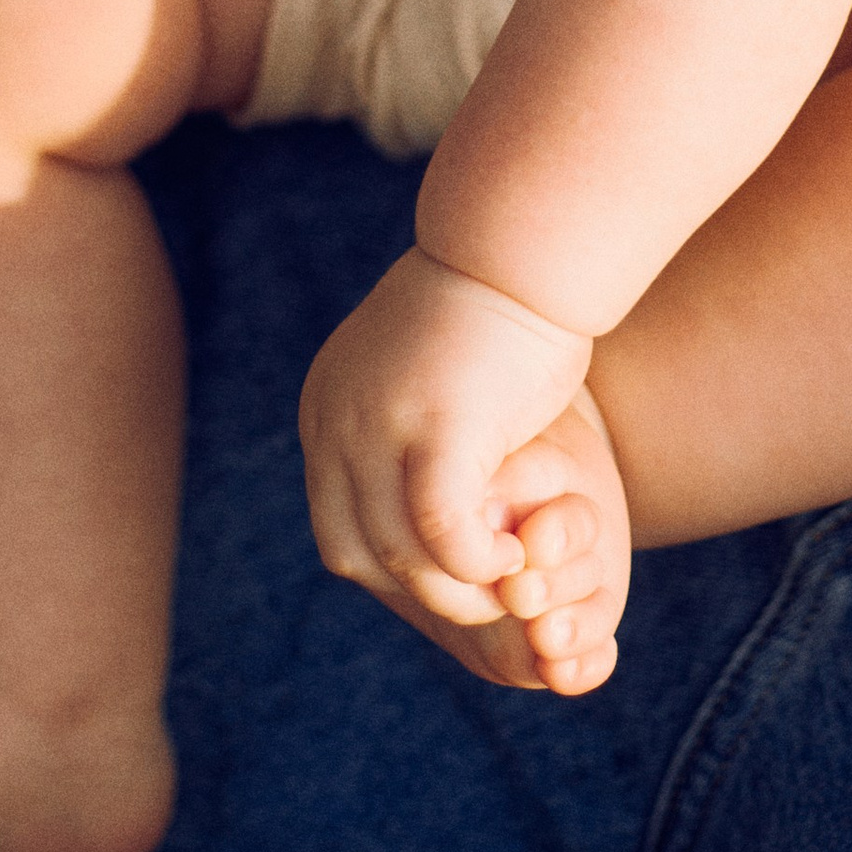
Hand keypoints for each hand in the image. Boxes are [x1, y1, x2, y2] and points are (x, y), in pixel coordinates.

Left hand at [300, 250, 621, 686]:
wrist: (525, 246)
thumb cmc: (497, 307)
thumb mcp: (423, 374)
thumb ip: (402, 427)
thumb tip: (412, 481)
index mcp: (327, 406)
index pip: (337, 523)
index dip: (393, 568)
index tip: (452, 583)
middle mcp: (334, 419)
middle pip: (354, 549)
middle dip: (420, 594)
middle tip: (485, 604)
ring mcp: (377, 424)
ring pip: (397, 553)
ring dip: (456, 590)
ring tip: (509, 588)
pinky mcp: (434, 430)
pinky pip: (442, 532)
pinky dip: (475, 563)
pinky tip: (514, 560)